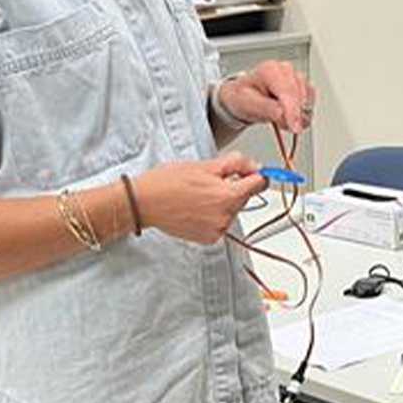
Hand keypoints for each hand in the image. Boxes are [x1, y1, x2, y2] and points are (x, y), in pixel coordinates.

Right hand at [133, 152, 265, 243]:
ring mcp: (217, 229)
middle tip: (209, 181)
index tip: (250, 172)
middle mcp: (225, 216)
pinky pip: (221, 223)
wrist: (143, 202)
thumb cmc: (168, 181)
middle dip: (234, 187)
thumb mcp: (205, 165)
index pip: (259, 184)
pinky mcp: (208, 238)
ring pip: (232, 210)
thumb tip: (255, 166)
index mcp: (227, 196)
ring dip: (222, 202)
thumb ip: (236, 164)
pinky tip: (196, 208)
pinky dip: (213, 215)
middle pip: (244, 197)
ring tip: (198, 195)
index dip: (255, 174)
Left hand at [219, 60, 314, 133]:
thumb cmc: (243, 97)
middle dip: (294, 116)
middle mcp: (286, 70)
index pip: (288, 91)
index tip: (295, 128)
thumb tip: (284, 115)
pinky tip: (287, 115)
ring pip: (307, 102)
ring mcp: (297, 78)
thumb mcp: (248, 104)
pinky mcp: (304, 88)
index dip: (293, 111)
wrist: (243, 97)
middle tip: (281, 125)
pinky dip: (300, 115)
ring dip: (297, 116)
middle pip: (301, 97)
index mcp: (271, 70)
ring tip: (279, 118)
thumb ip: (267, 109)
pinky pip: (309, 106)